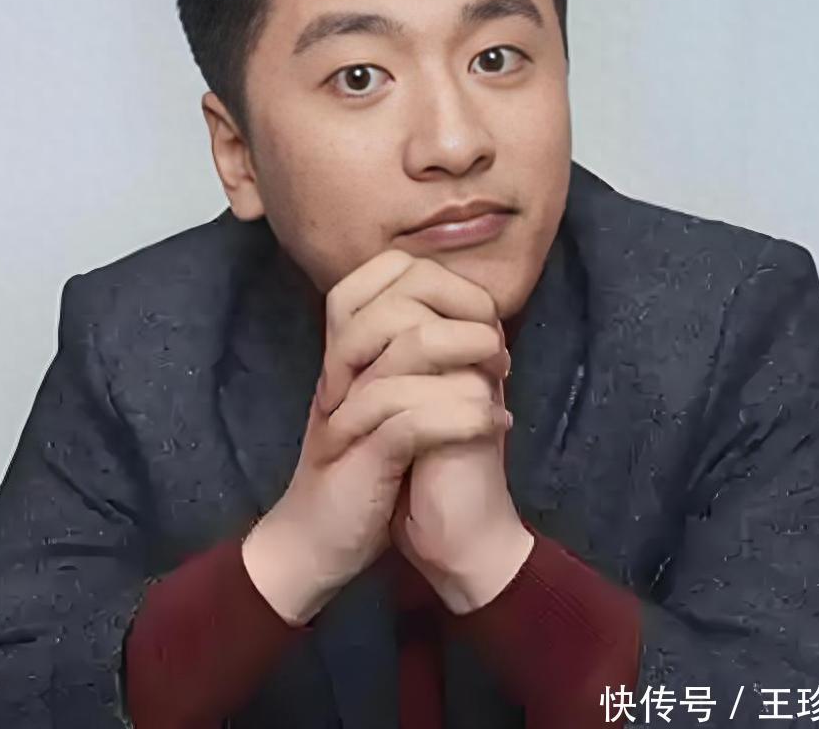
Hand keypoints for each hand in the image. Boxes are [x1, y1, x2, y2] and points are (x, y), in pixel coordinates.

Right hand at [242, 250, 512, 625]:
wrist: (318, 545)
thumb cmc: (364, 471)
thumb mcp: (389, 402)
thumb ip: (418, 357)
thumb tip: (481, 315)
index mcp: (347, 350)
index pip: (384, 273)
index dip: (443, 281)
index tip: (482, 315)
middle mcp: (341, 371)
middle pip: (399, 305)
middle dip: (463, 319)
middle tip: (497, 353)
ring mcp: (348, 411)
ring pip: (409, 353)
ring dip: (471, 365)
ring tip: (500, 384)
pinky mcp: (362, 457)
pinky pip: (413, 419)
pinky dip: (463, 417)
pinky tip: (494, 425)